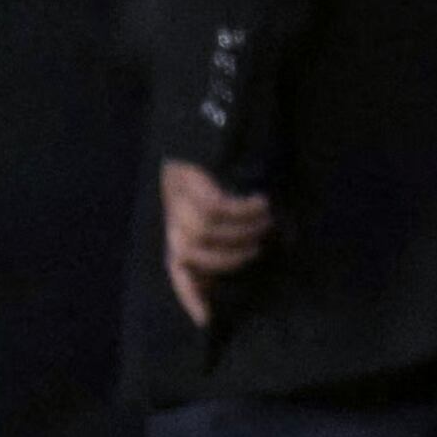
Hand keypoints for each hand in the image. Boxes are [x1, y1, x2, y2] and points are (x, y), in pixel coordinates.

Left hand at [163, 158, 274, 325]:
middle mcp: (172, 210)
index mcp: (179, 224)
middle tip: (258, 248)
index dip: (190, 295)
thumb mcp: (225, 206)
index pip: (177, 269)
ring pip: (203, 229)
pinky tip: (261, 201)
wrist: (209, 116)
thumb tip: (254, 261)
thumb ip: (232, 231)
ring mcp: (175, 190)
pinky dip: (242, 209)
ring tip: (265, 220)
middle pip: (190, 252)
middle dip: (228, 258)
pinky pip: (214, 204)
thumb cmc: (227, 166)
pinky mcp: (187, 171)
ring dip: (240, 230)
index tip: (207, 320)